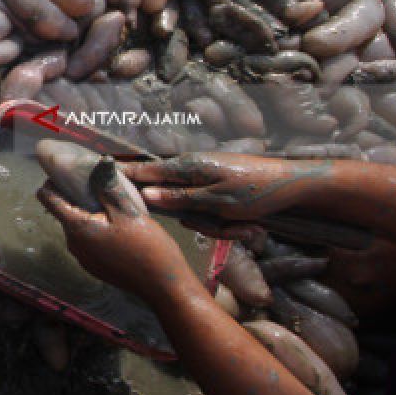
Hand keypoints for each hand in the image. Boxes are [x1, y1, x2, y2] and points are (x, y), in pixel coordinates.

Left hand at [36, 167, 198, 306]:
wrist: (163, 286)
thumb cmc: (148, 248)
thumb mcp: (129, 212)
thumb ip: (109, 187)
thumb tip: (100, 161)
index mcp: (77, 228)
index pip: (48, 199)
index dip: (53, 182)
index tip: (68, 172)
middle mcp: (73, 244)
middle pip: (63, 211)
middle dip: (75, 196)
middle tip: (97, 184)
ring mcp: (83, 257)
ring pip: (76, 225)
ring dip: (88, 212)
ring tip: (111, 203)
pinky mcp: (94, 266)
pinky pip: (86, 240)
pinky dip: (95, 228)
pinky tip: (117, 225)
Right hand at [119, 153, 332, 221]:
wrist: (294, 184)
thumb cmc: (255, 191)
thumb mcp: (216, 200)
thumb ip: (179, 198)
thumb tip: (146, 195)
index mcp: (189, 167)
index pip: (146, 171)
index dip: (124, 176)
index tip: (100, 178)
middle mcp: (194, 169)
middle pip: (168, 194)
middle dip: (187, 214)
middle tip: (208, 222)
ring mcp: (208, 178)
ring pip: (191, 206)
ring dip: (212, 222)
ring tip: (239, 226)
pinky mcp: (219, 187)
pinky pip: (207, 207)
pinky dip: (222, 219)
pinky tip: (242, 224)